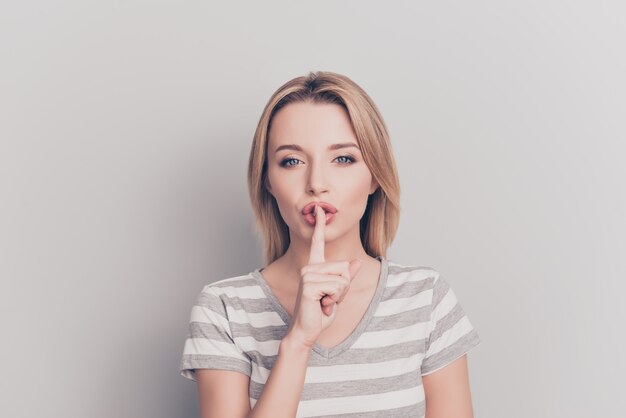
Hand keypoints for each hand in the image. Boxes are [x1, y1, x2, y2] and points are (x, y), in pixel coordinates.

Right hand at [286, 204, 361, 348]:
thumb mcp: (338, 294)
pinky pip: (337, 287)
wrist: (306, 331)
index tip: (318, 209)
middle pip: (344, 268)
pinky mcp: (309, 285)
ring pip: (342, 279)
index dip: (319, 226)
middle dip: (343, 288)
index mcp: (315, 266)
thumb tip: (355, 262)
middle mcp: (309, 267)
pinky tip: (322, 306)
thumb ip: (346, 278)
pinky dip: (334, 300)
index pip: (317, 242)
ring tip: (324, 303)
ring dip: (339, 296)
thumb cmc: (320, 312)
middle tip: (328, 299)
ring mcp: (307, 275)